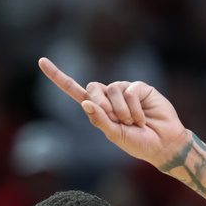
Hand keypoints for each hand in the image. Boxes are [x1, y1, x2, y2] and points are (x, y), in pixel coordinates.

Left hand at [38, 57, 188, 168]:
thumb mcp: (115, 136)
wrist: (164, 144)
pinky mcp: (140, 87)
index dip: (58, 77)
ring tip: (134, 123)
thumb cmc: (138, 144)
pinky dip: (135, 108)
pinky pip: (130, 91)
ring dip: (122, 111)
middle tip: (117, 121)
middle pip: (92, 88)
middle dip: (102, 106)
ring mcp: (124, 90)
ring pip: (112, 90)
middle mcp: (108, 97)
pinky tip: (143, 118)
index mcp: (98, 109)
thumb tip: (85, 103)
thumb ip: (100, 121)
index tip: (42, 61)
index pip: (75, 91)